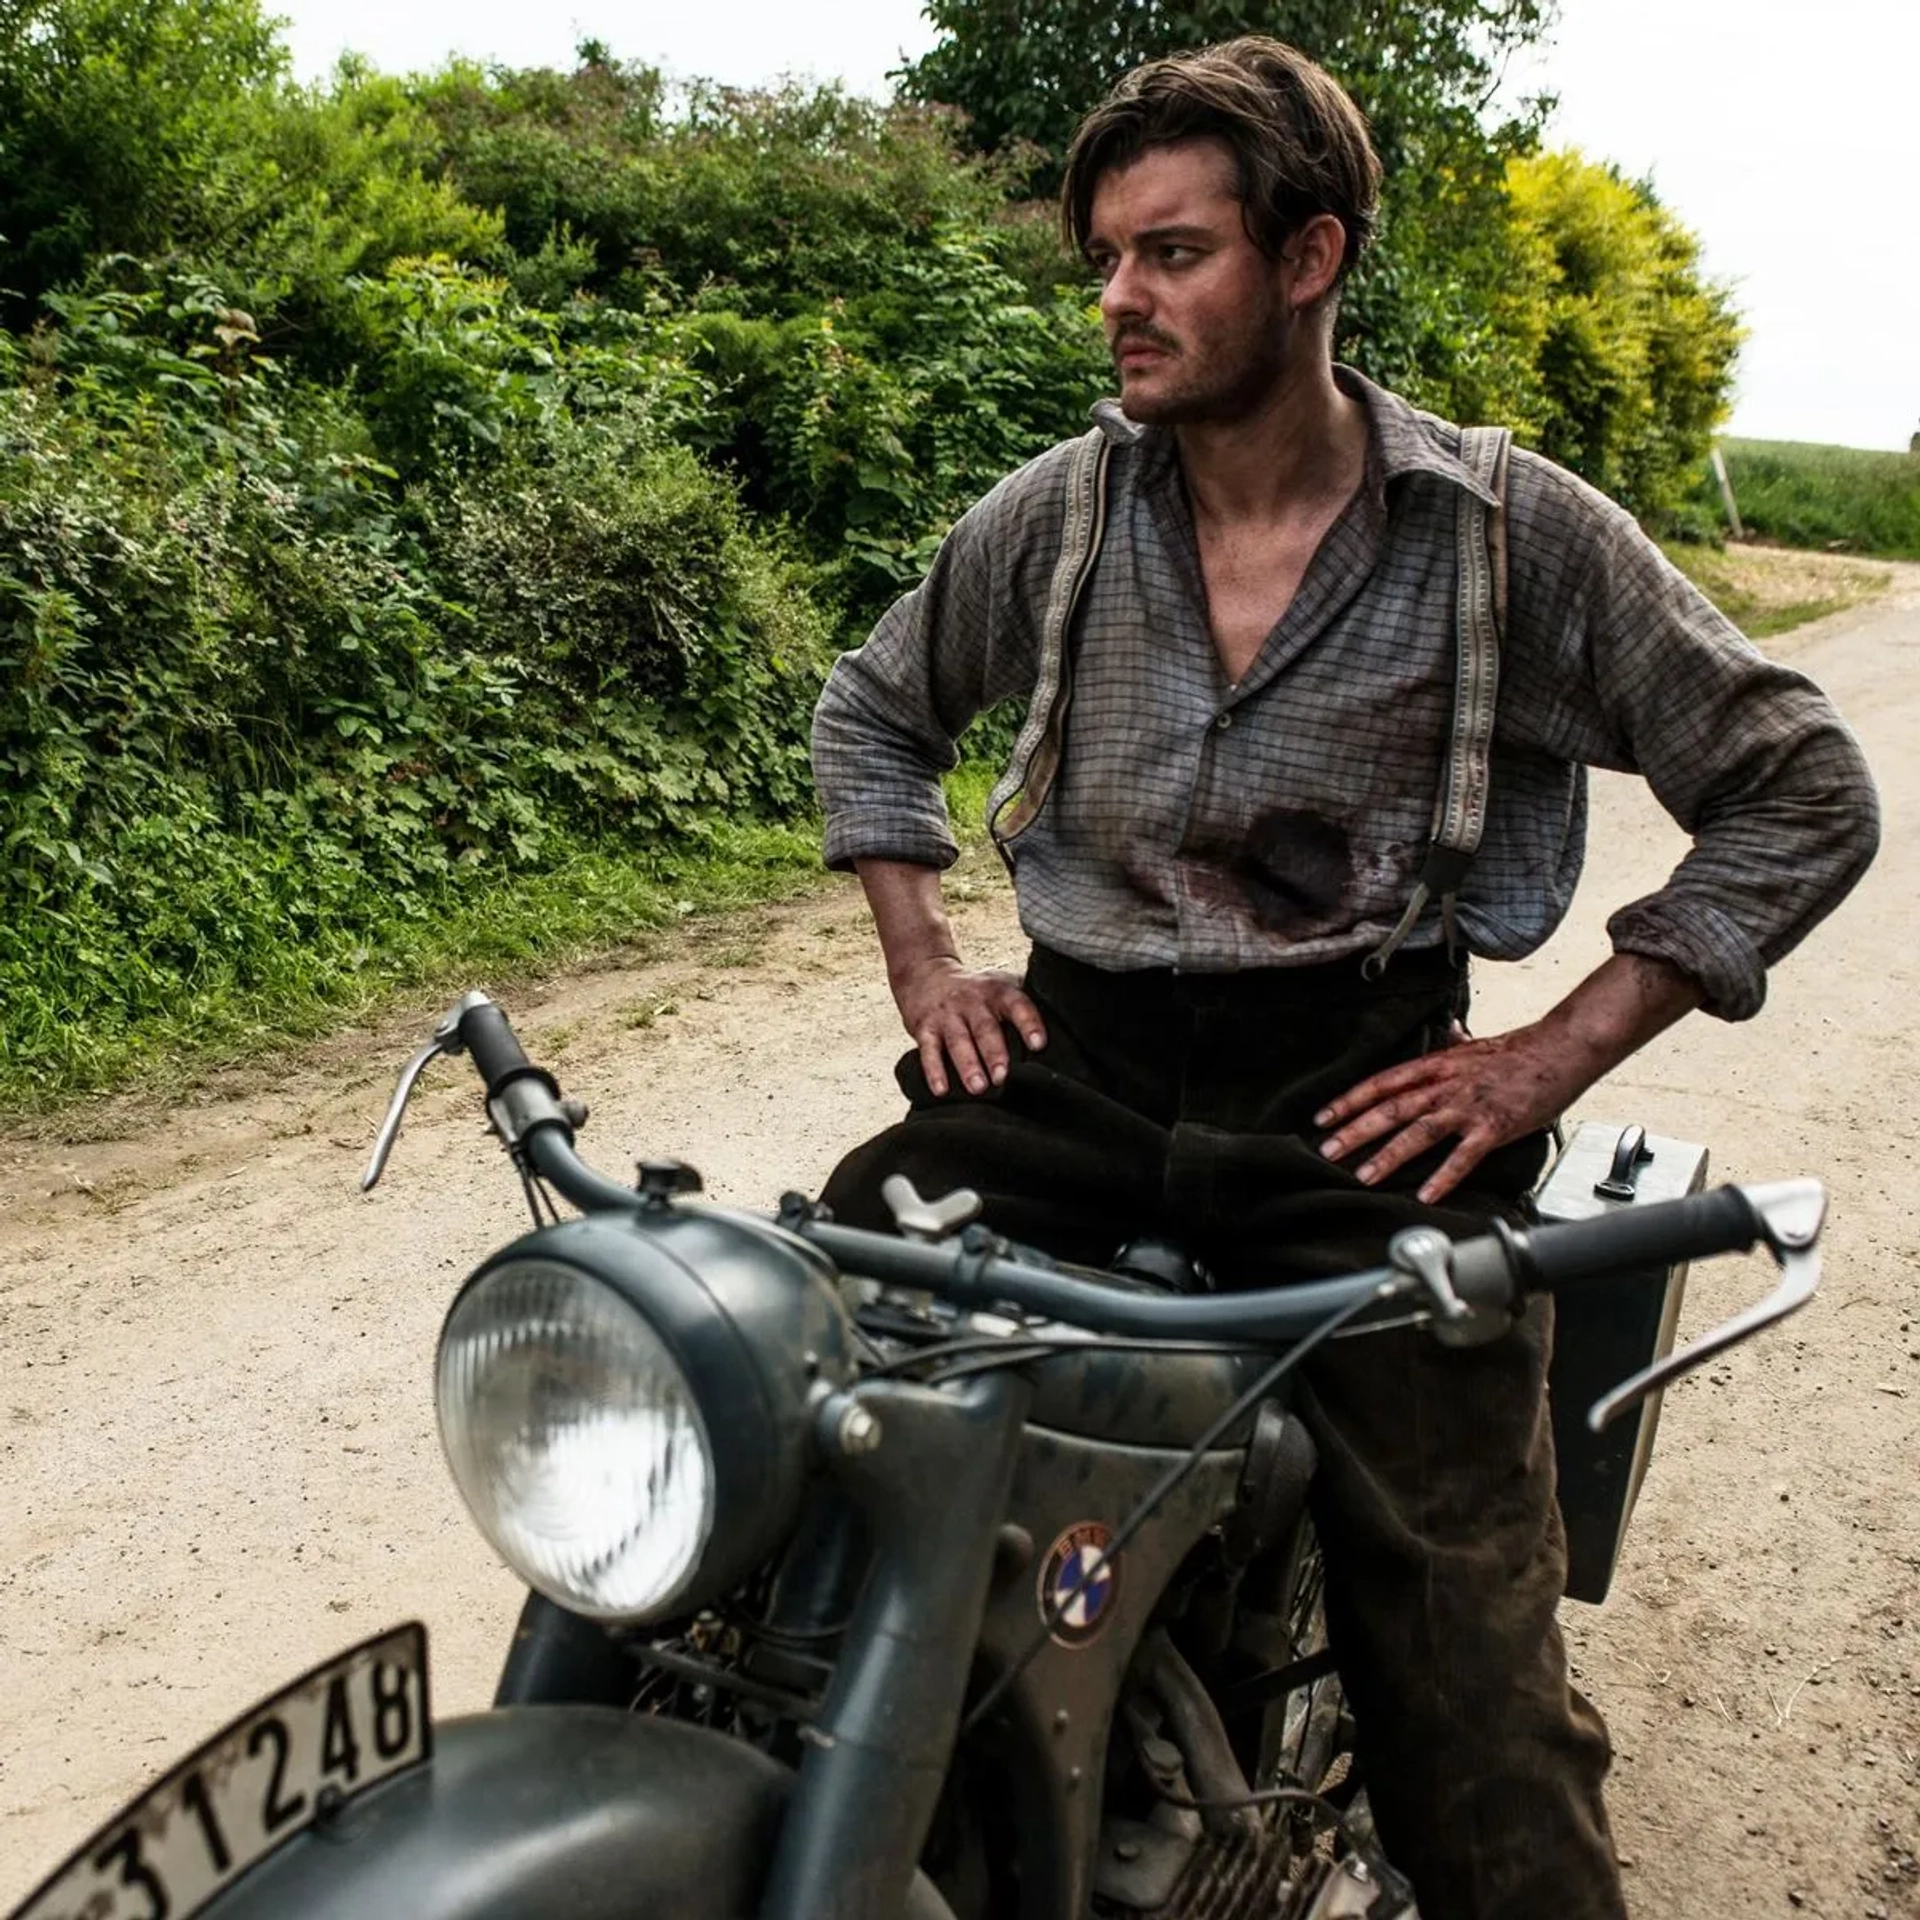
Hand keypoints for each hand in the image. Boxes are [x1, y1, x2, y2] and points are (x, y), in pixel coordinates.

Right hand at [893, 956, 1047, 1097]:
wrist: (925, 974)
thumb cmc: (974, 993)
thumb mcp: (998, 989)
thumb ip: (1021, 1009)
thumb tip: (1058, 1041)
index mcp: (997, 992)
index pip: (1017, 1005)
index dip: (1029, 1023)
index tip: (1038, 1044)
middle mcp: (972, 1002)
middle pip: (985, 1028)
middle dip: (994, 1053)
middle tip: (1003, 1076)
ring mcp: (947, 1015)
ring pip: (958, 1041)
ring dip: (968, 1065)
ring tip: (978, 1088)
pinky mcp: (924, 1028)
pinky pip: (928, 1050)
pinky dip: (933, 1070)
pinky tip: (941, 1089)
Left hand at [1313, 952, 1700, 1203]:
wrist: (1562, 1050)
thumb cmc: (1520, 1051)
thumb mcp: (1477, 1045)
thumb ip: (1455, 1043)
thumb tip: (1447, 1029)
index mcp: (1437, 1066)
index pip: (1382, 1082)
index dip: (1350, 1100)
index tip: (1323, 1118)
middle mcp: (1446, 1085)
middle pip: (1391, 1107)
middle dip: (1355, 1130)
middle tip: (1327, 1150)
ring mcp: (1469, 1106)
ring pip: (1419, 1131)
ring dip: (1388, 1155)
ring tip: (1363, 1176)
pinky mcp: (1495, 1127)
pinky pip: (1464, 1155)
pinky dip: (1444, 1175)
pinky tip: (1426, 1194)